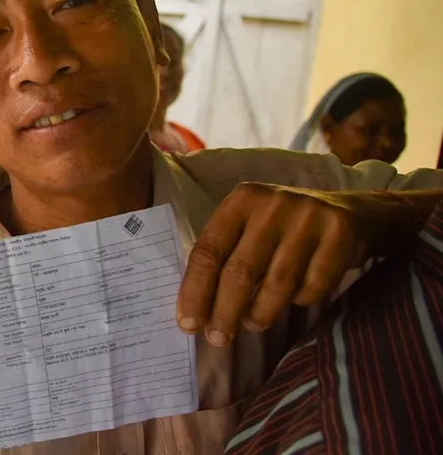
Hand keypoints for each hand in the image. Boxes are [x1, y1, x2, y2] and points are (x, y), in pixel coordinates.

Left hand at [177, 183, 360, 346]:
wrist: (351, 212)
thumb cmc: (285, 227)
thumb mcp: (251, 227)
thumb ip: (225, 255)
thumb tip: (197, 310)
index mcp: (241, 200)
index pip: (209, 250)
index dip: (195, 290)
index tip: (188, 323)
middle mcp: (272, 204)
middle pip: (241, 270)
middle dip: (225, 311)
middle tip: (218, 338)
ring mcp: (308, 217)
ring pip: (278, 282)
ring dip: (261, 313)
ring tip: (253, 324)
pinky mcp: (340, 234)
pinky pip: (314, 284)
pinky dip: (301, 300)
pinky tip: (294, 300)